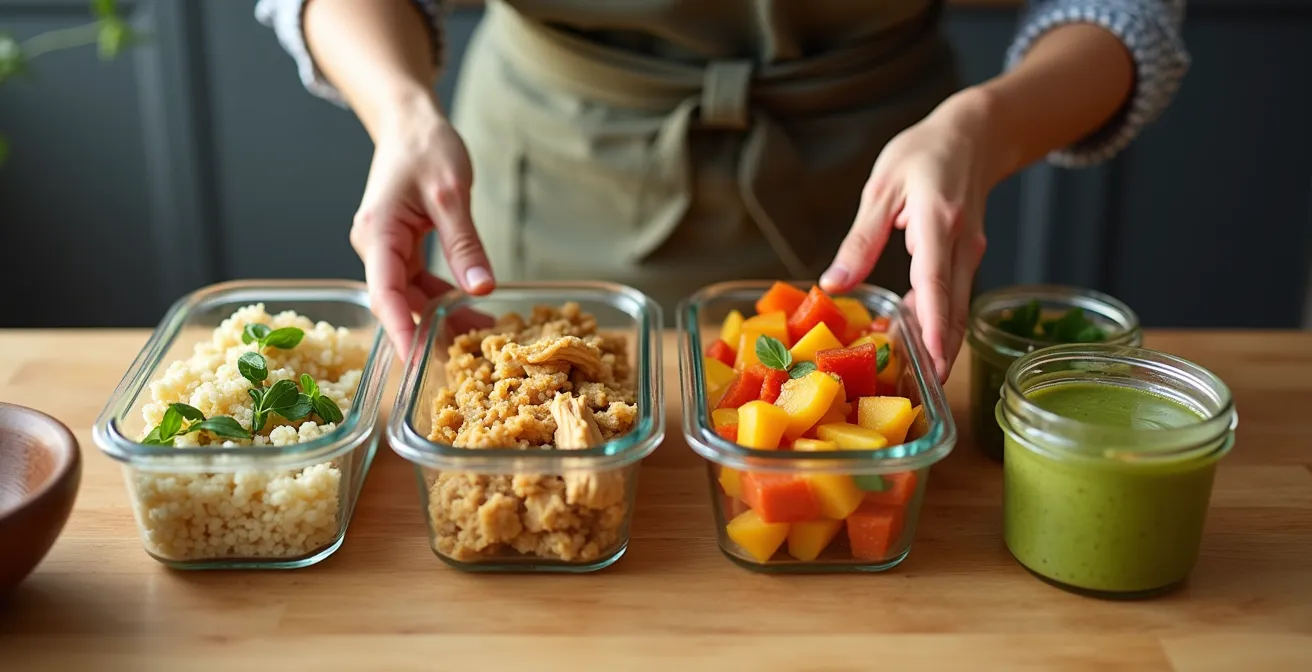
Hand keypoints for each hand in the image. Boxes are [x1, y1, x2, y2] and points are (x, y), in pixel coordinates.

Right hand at [349, 97, 494, 359]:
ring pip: (412, 296)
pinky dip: (445, 298)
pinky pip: (420, 283)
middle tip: (467, 361)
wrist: (410, 122)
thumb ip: (465, 244)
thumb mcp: (452, 195)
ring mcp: (387, 249)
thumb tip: (482, 290)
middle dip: (429, 332)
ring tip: (483, 336)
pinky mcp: (401, 249)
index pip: (385, 293)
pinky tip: (474, 309)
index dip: (400, 330)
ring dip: (442, 316)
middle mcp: (375, 246)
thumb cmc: (425, 147)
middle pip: (398, 302)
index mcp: (377, 233)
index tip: (417, 362)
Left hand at [820, 89, 1006, 381]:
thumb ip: (860, 240)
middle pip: (953, 307)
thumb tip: (834, 284)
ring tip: (913, 374)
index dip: (934, 325)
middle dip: (941, 352)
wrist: (976, 135)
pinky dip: (938, 319)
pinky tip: (914, 335)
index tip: (931, 360)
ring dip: (939, 341)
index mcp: (938, 222)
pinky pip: (953, 296)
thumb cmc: (924, 153)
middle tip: (921, 390)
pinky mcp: (969, 258)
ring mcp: (971, 253)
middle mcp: (963, 244)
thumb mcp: (882, 188)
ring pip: (956, 307)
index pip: (935, 282)